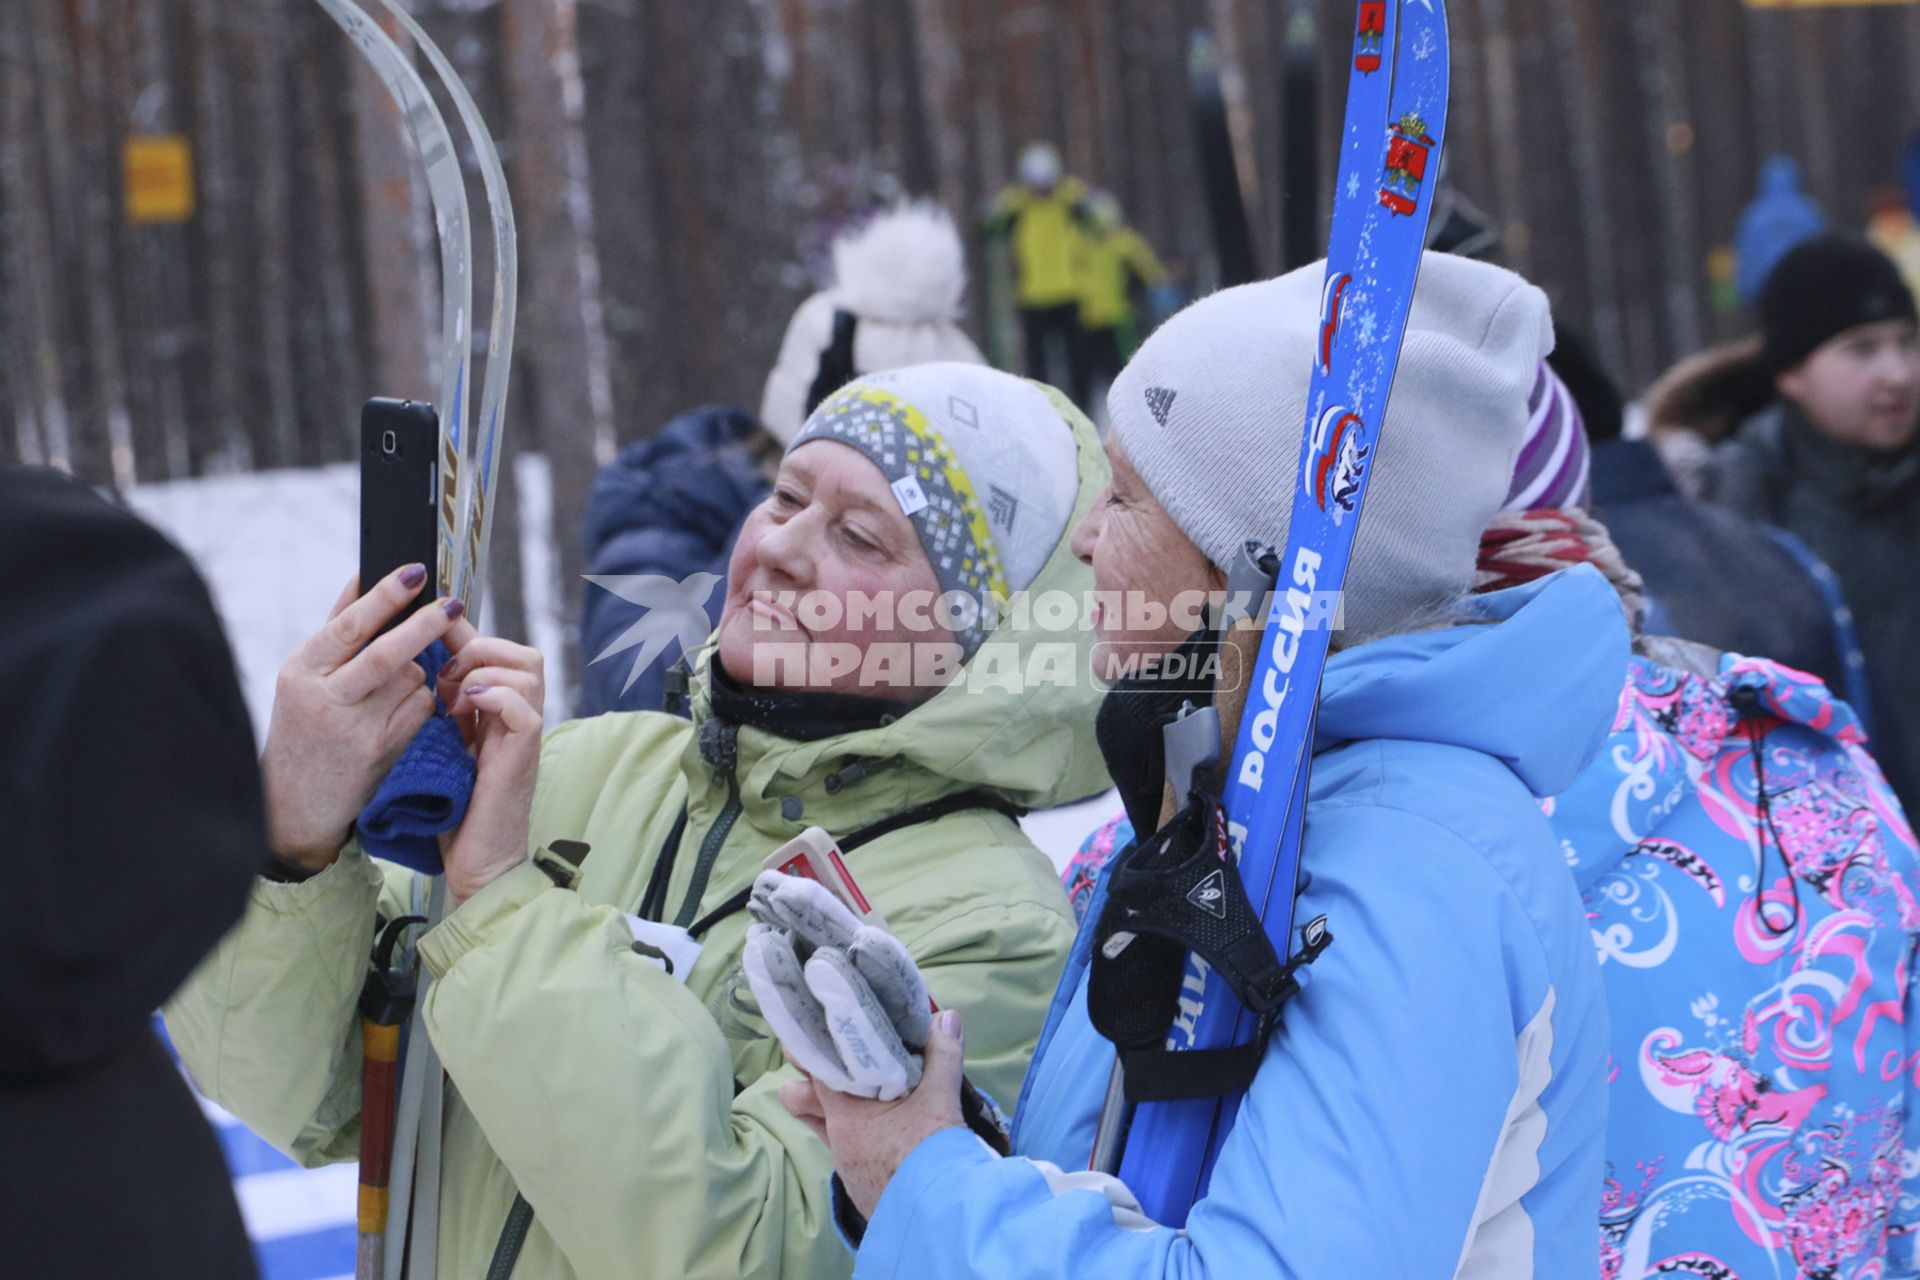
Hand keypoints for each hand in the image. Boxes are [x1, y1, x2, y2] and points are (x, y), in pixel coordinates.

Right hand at [261, 566, 463, 868]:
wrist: (296, 805)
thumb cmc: (304, 729)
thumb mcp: (304, 679)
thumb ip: (336, 632)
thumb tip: (362, 575)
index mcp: (301, 672)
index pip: (349, 627)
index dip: (385, 596)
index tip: (415, 571)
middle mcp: (325, 700)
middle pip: (386, 654)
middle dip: (424, 625)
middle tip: (453, 603)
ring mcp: (356, 729)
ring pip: (411, 679)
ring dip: (417, 670)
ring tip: (391, 686)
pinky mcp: (383, 751)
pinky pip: (421, 707)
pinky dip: (422, 699)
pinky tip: (399, 711)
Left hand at [437, 618, 544, 905]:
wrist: (478, 865)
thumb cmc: (457, 814)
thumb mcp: (446, 749)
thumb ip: (447, 712)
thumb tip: (423, 671)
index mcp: (501, 716)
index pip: (500, 652)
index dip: (467, 635)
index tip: (430, 634)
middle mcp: (520, 720)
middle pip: (524, 654)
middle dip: (479, 648)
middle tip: (445, 677)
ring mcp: (524, 738)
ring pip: (528, 670)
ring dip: (483, 671)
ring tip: (452, 698)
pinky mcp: (523, 757)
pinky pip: (524, 708)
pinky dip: (495, 696)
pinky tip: (465, 708)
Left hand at [781, 1008, 967, 1219]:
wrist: (941, 1219)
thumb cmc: (932, 1157)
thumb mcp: (942, 1100)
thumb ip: (943, 1056)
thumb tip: (948, 1017)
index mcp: (846, 1115)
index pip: (812, 1072)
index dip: (813, 1049)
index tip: (818, 1031)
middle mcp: (838, 1142)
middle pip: (803, 1103)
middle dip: (813, 1083)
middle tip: (839, 1062)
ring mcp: (847, 1167)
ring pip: (826, 1129)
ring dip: (838, 1111)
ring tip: (864, 1093)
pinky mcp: (861, 1187)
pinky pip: (848, 1152)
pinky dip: (860, 1138)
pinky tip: (885, 1132)